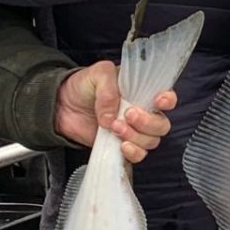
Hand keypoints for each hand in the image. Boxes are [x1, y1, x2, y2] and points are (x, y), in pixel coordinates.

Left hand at [54, 63, 173, 160]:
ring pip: (151, 141)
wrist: (61, 107)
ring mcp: (134, 131)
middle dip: (147, 122)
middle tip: (127, 115)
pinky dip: (133, 152)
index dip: (168, 100)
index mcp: (142, 91)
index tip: (158, 101)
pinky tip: (120, 146)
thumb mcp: (96, 74)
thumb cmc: (83, 86)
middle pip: (161, 124)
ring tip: (114, 127)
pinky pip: (138, 155)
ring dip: (136, 137)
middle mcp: (143, 112)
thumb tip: (113, 116)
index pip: (167, 97)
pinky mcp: (122, 146)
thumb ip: (108, 88)